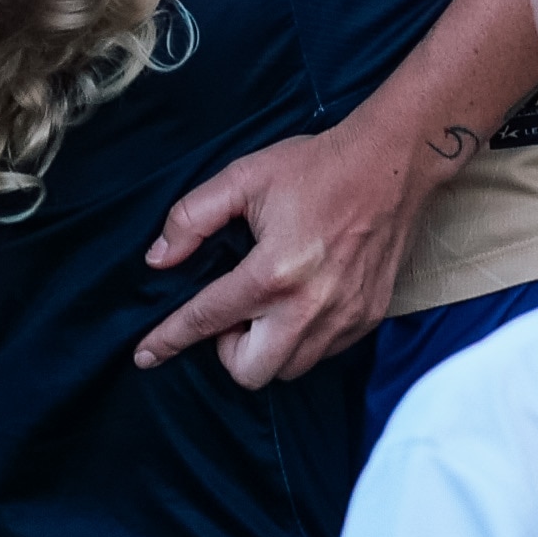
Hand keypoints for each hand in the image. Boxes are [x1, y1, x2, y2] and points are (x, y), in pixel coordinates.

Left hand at [134, 112, 429, 387]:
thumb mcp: (243, 178)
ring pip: (289, 369)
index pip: (206, 320)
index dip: (168, 340)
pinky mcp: (368, 318)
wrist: (393, 163)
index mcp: (273, 272)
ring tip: (267, 307)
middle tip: (233, 312)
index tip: (145, 356)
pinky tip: (301, 303)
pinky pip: (323, 354)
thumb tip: (158, 259)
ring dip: (266, 348)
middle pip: (250, 372)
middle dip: (229, 351)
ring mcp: (344, 318)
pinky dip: (302, 340)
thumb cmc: (316, 167)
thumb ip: (192, 218)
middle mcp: (309, 307)